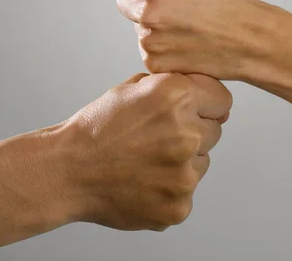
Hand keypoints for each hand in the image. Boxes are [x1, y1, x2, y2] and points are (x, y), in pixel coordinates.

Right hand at [58, 72, 231, 230]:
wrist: (69, 169)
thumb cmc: (98, 126)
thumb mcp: (135, 86)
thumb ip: (174, 85)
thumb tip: (208, 95)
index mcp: (176, 96)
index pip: (222, 98)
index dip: (207, 102)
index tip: (196, 108)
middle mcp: (186, 133)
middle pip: (215, 130)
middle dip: (195, 129)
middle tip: (160, 134)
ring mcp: (184, 174)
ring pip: (203, 160)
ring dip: (184, 158)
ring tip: (147, 157)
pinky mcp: (179, 205)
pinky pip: (188, 190)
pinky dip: (171, 186)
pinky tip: (144, 178)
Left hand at [109, 0, 270, 79]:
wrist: (247, 37)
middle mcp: (145, 11)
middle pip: (124, 3)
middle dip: (142, 2)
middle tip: (175, 6)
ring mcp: (148, 40)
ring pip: (136, 27)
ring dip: (152, 25)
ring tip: (184, 25)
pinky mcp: (154, 62)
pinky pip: (147, 50)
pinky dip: (161, 47)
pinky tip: (184, 41)